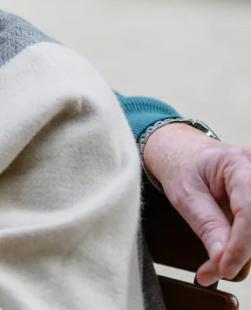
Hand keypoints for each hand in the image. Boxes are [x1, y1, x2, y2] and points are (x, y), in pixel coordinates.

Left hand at [143, 123, 250, 285]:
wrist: (180, 151)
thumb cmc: (180, 165)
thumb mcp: (185, 196)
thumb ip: (207, 226)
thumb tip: (222, 260)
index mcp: (239, 163)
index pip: (249, 210)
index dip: (240, 245)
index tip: (225, 268)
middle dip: (242, 252)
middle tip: (217, 271)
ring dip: (243, 251)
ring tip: (216, 267)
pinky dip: (243, 245)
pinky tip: (227, 256)